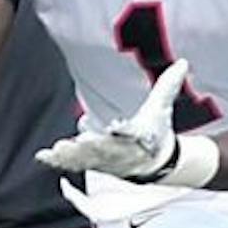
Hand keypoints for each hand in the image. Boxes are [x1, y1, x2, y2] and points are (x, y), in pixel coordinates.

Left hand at [36, 59, 188, 180]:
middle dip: (92, 148)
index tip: (117, 129)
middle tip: (76, 143)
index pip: (133, 134)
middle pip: (106, 150)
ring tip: (57, 150)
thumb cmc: (156, 132)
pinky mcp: (94, 165)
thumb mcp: (161, 108)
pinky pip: (76, 164)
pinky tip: (43, 156)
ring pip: (88, 160)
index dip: (126, 132)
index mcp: (139, 136)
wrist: (156, 162)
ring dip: (72, 156)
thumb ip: (168, 85)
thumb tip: (184, 62)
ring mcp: (106, 161)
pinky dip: (60, 161)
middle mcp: (122, 152)